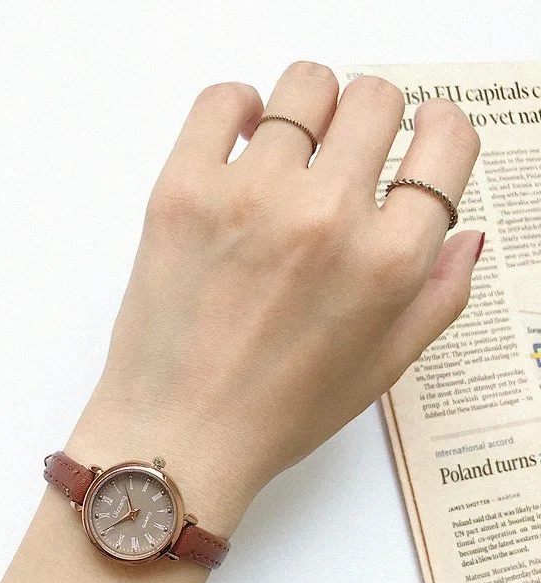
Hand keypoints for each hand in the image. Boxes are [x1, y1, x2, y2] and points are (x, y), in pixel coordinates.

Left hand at [68, 61, 481, 536]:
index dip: (435, 135)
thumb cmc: (277, 413)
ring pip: (305, 86)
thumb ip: (438, 295)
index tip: (415, 142)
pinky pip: (222, 98)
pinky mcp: (183, 190)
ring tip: (287, 156)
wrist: (178, 434)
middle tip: (339, 162)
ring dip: (307, 112)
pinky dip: (237, 109)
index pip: (447, 139)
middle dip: (368, 125)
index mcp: (390, 260)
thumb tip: (466, 233)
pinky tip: (239, 148)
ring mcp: (251, 196)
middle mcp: (328, 216)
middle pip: (376, 99)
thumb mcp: (381, 368)